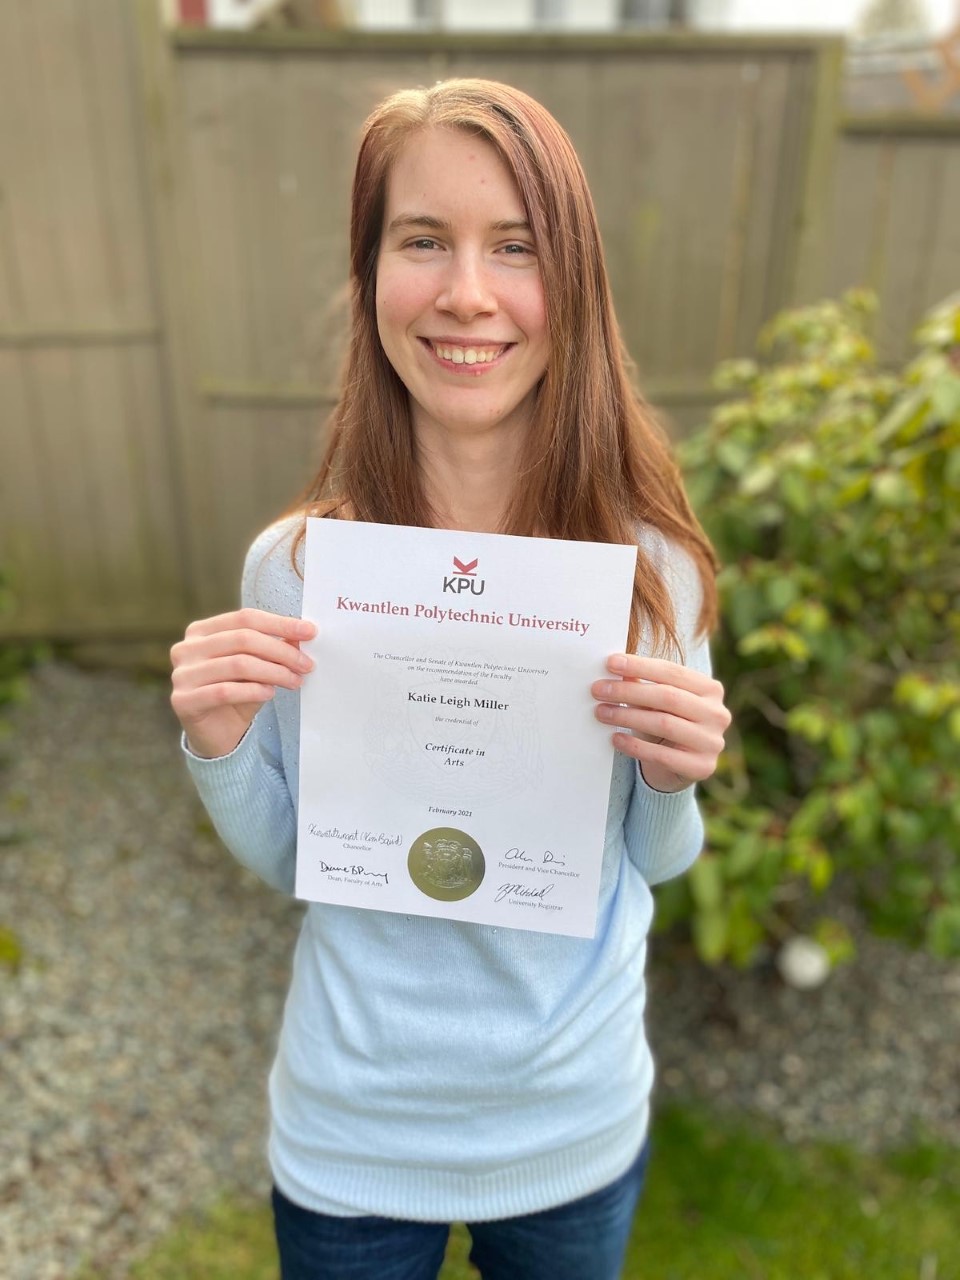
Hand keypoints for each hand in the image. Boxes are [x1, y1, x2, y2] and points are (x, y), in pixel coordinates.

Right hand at [170, 608, 315, 758]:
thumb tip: (300, 636)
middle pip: (243, 639)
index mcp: (201, 631)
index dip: (279, 624)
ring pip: (237, 664)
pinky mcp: (183, 700)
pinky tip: (270, 693)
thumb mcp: (258, 668)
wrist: (217, 735)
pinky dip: (253, 690)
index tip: (310, 631)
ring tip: (294, 680)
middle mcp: (186, 648)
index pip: (244, 618)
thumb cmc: (237, 695)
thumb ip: (273, 649)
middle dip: (281, 651)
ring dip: (273, 672)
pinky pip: (225, 691)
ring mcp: (181, 674)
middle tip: (306, 664)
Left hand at [591, 654, 730, 792]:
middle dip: (629, 692)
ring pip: (664, 724)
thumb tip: (615, 667)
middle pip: (667, 696)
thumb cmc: (666, 724)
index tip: (610, 663)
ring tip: (601, 712)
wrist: (678, 767)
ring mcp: (712, 742)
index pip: (672, 672)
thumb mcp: (656, 702)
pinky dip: (635, 746)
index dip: (640, 666)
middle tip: (598, 690)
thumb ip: (641, 683)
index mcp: (711, 689)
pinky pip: (662, 755)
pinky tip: (615, 739)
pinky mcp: (701, 767)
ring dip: (627, 717)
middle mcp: (717, 714)